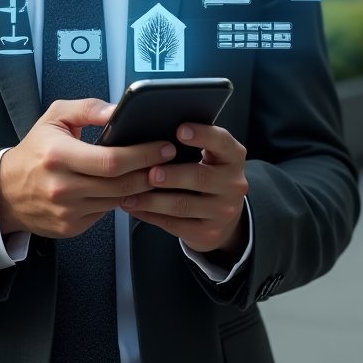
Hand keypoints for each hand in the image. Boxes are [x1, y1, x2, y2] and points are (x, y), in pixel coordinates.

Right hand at [0, 98, 175, 237]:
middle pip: (120, 185)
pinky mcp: (71, 227)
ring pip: (117, 201)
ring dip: (140, 188)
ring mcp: (67, 211)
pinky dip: (120, 201)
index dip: (142, 154)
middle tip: (168, 160)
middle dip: (150, 172)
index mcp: (58, 155)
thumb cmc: (35, 149)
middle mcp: (62, 186)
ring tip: (156, 173)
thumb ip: (88, 108)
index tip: (163, 147)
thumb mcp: (55, 117)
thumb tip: (118, 110)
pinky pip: (105, 213)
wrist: (6, 190)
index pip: (111, 160)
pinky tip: (130, 188)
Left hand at [121, 124, 247, 255]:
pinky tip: (135, 207)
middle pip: (200, 177)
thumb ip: (190, 143)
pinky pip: (175, 224)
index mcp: (232, 157)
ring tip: (129, 194)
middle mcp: (233, 184)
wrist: (222, 213)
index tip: (180, 130)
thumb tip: (152, 130)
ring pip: (183, 205)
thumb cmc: (205, 173)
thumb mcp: (209, 154)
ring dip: (153, 200)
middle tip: (151, 173)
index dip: (202, 135)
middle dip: (173, 175)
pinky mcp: (208, 233)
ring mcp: (222, 211)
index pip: (221, 142)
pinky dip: (151, 215)